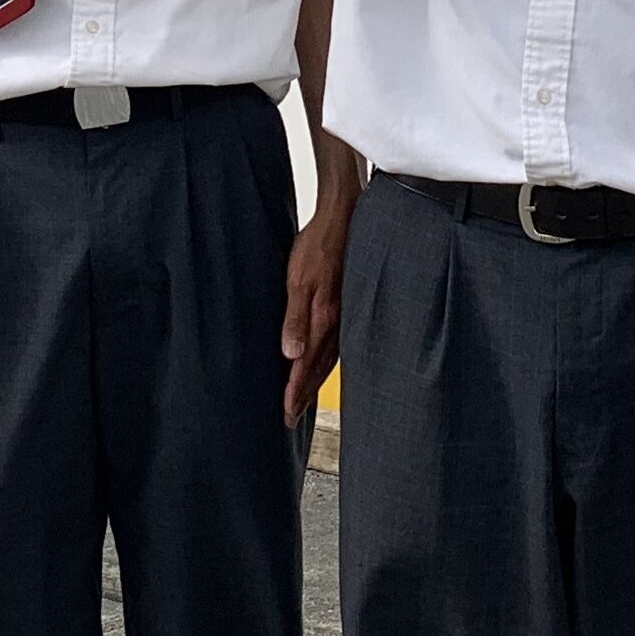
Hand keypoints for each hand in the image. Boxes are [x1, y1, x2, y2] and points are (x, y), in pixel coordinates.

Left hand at [280, 192, 352, 425]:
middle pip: (319, 368)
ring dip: (315, 381)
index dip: (295, 390)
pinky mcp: (348, 306)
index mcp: (324, 320)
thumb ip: (295, 318)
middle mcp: (338, 323)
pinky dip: (328, 362)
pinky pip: (338, 344)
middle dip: (304, 394)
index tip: (286, 413)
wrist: (346, 218)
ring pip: (330, 359)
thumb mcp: (298, 279)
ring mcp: (346, 315)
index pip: (306, 365)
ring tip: (303, 399)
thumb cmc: (317, 246)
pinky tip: (324, 364)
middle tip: (292, 417)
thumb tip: (290, 354)